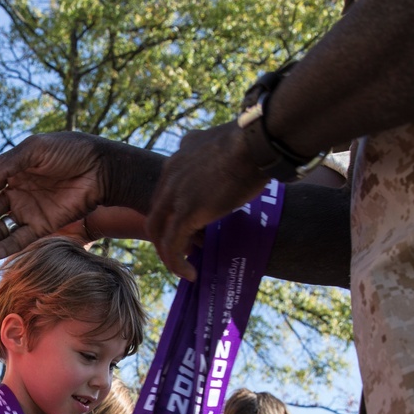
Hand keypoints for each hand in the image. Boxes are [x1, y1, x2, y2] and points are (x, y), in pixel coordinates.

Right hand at [0, 132, 114, 263]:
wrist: (102, 168)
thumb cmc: (70, 151)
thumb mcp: (35, 150)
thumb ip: (6, 165)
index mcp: (12, 172)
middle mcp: (18, 193)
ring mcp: (30, 211)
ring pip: (2, 228)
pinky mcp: (44, 226)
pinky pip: (20, 239)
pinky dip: (5, 247)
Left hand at [146, 121, 269, 281]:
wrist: (256, 141)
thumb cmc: (252, 140)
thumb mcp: (222, 139)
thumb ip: (212, 148)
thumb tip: (222, 151)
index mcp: (179, 157)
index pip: (166, 190)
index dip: (174, 211)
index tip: (191, 225)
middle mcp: (170, 174)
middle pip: (157, 212)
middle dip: (166, 233)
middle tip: (183, 249)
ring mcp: (175, 194)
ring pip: (158, 230)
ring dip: (168, 251)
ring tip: (183, 267)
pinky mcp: (187, 212)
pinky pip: (172, 244)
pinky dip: (176, 263)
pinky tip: (189, 274)